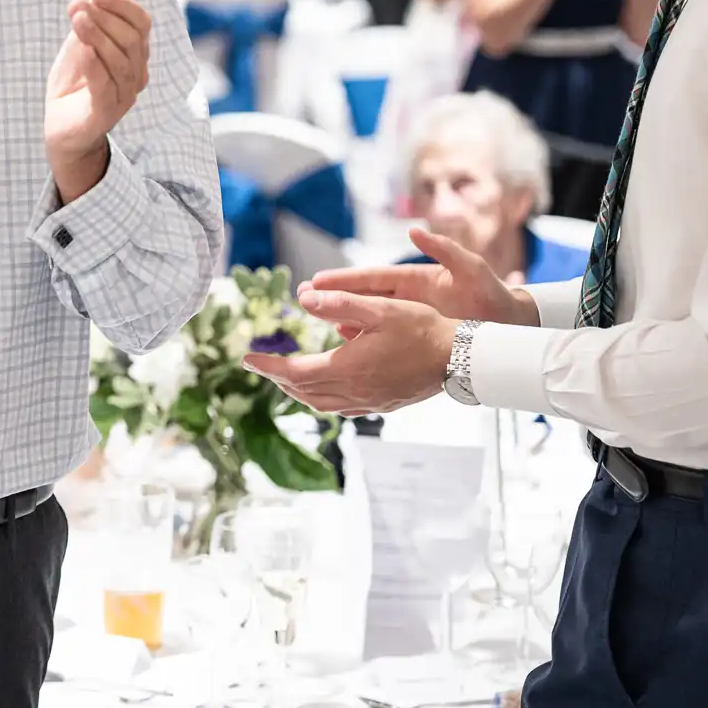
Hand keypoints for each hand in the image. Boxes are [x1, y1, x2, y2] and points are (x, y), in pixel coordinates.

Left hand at [44, 0, 150, 201]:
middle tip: (77, 3)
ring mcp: (123, 97)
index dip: (122, 4)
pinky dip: (94, 66)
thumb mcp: (85, 35)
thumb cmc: (77, 80)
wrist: (61, 126)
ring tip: (75, 18)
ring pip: (121, 61)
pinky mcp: (104, 115)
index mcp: (136, 54)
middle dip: (106, 17)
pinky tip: (81, 50)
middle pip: (133, 39)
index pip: (142, 23)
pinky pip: (105, 88)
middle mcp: (136, 75)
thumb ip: (101, 6)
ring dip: (97, 35)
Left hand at [244, 293, 455, 416]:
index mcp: (347, 368)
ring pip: (321, 403)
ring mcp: (369, 401)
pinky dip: (322, 398)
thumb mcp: (380, 308)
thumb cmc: (422, 329)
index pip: (294, 372)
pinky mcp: (382, 404)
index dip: (268, 365)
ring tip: (285, 377)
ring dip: (298, 391)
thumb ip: (339, 304)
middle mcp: (354, 391)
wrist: (460, 359)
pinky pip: (341, 407)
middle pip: (303, 390)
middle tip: (261, 365)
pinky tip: (324, 389)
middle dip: (278, 378)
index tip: (247, 358)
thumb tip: (303, 299)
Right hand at [300, 226, 538, 332]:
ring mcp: (409, 317)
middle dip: (331, 297)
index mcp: (416, 278)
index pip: (372, 277)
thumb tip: (416, 230)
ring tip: (315, 318)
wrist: (510, 325)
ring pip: (367, 318)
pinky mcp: (414, 336)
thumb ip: (446, 249)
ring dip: (341, 317)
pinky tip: (343, 341)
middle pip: (362, 297)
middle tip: (301, 298)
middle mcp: (408, 297)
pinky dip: (361, 338)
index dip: (343, 279)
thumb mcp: (472, 268)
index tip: (316, 281)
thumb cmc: (493, 295)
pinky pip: (381, 337)